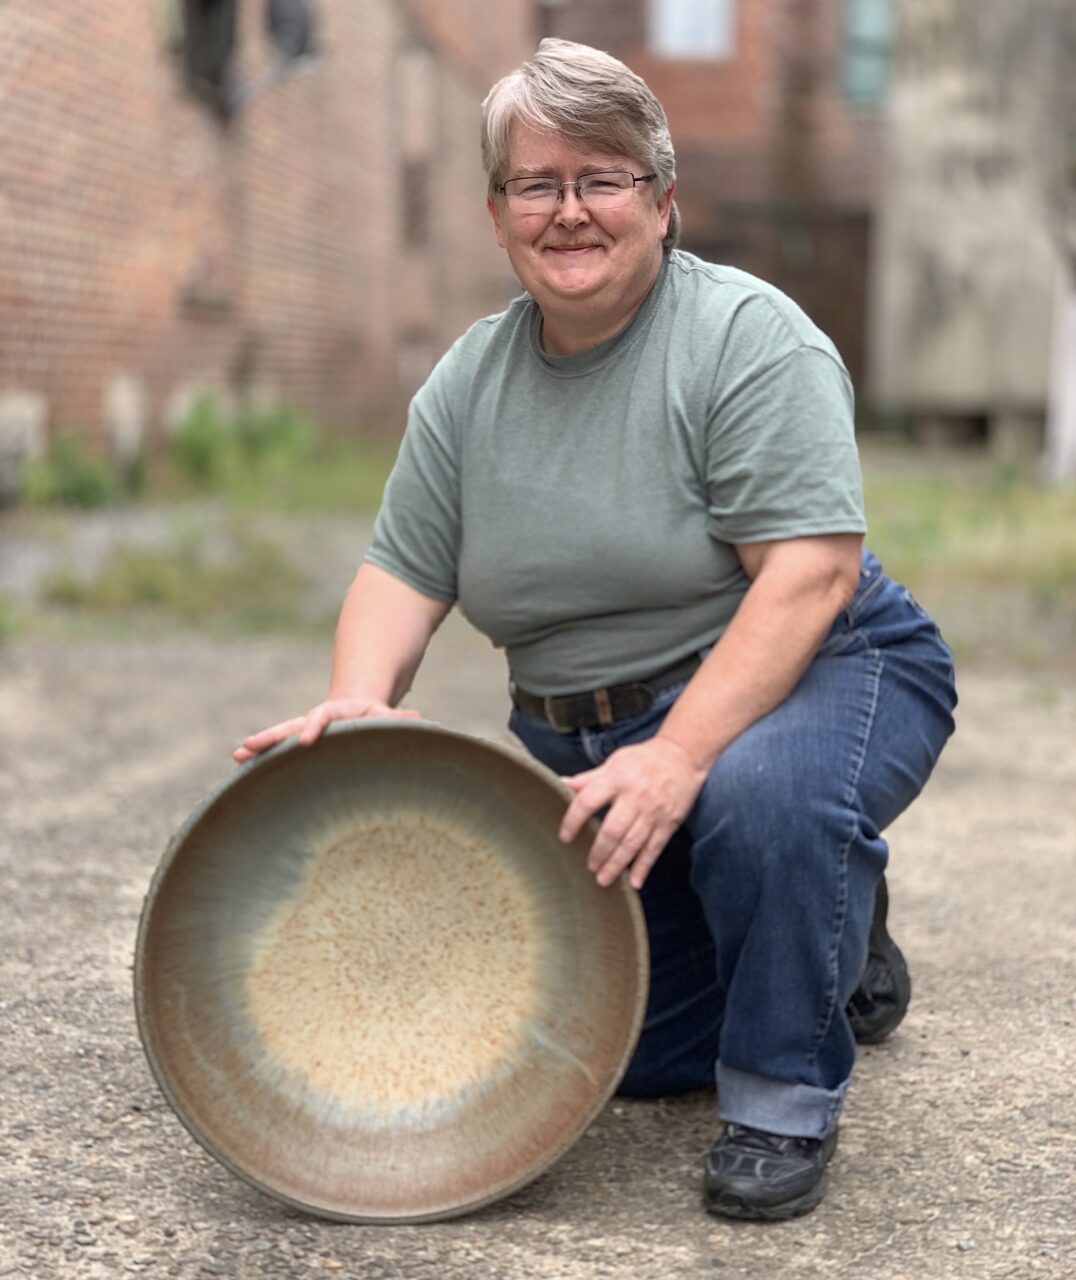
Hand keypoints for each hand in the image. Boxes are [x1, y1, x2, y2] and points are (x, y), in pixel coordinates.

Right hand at [233, 696, 420, 762]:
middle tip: (248, 746)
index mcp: (335, 712)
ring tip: (237, 755)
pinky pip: (280, 752)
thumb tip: (418, 719)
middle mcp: (315, 721)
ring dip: (259, 747)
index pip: (321, 716)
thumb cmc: (375, 718)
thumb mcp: (385, 717)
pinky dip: (262, 759)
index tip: (304, 742)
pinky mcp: (300, 744)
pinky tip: (241, 768)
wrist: (357, 710)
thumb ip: (396, 720)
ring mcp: (304, 732)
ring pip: (280, 739)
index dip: (313, 727)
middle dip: (271, 737)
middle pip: (290, 726)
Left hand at [558, 737, 706, 889]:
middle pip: (613, 830)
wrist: (682, 757)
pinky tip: (634, 882)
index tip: (565, 836)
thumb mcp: (614, 763)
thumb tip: (561, 785)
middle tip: (589, 867)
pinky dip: (644, 867)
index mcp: (617, 779)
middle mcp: (635, 796)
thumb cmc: (642, 760)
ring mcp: (654, 812)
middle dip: (599, 852)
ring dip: (617, 864)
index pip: (588, 801)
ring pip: (633, 844)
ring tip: (603, 879)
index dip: (573, 820)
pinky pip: (654, 849)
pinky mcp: (669, 823)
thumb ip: (589, 779)